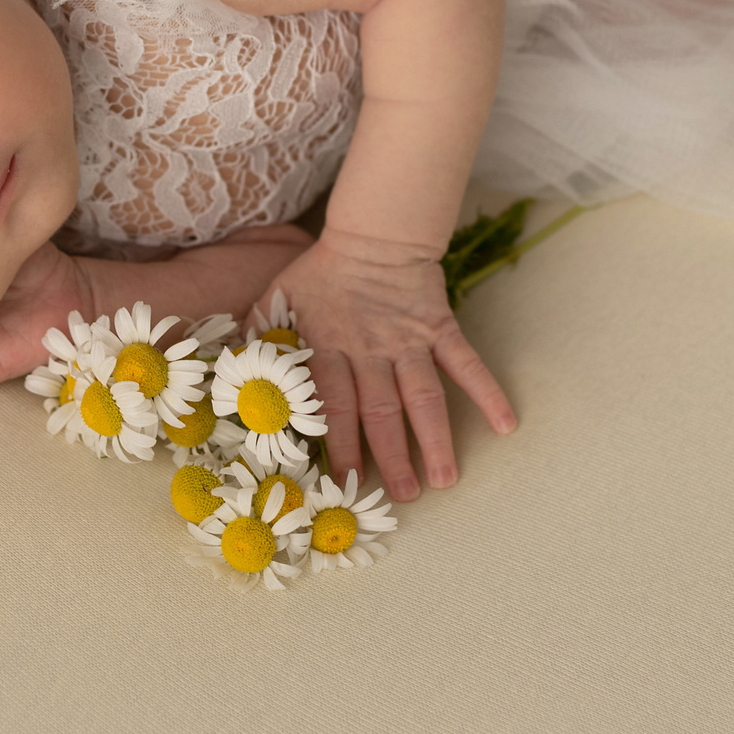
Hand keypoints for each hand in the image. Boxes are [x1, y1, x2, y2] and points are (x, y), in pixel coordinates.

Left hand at [258, 234, 515, 500]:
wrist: (372, 235)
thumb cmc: (318, 277)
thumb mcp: (275, 303)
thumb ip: (255, 343)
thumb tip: (227, 381)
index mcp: (326, 348)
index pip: (331, 404)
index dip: (338, 444)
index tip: (343, 482)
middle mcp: (369, 350)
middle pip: (380, 410)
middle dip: (389, 456)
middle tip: (400, 498)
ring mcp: (407, 341)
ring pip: (422, 395)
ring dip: (434, 439)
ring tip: (444, 480)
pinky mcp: (439, 328)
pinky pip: (465, 362)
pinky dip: (487, 390)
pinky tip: (506, 424)